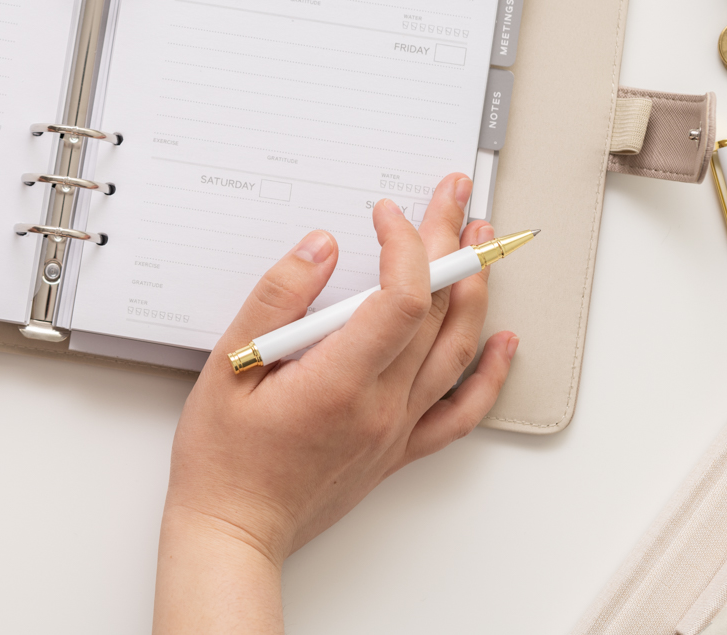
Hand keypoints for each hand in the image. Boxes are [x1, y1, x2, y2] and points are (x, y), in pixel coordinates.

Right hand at [153, 174, 517, 633]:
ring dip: (475, 290)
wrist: (235, 530)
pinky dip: (489, 373)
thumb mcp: (228, 366)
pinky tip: (503, 342)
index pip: (401, 298)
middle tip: (453, 196)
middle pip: (436, 311)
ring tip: (479, 243)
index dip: (403, 244)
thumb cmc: (223, 457)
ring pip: (457, 350)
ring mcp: (396, 428)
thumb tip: (320, 247)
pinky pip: (461, 410)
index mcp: (340, 382)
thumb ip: (276, 300)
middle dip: (448, 242)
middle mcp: (381, 406)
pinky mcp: (399, 448)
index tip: (383, 213)